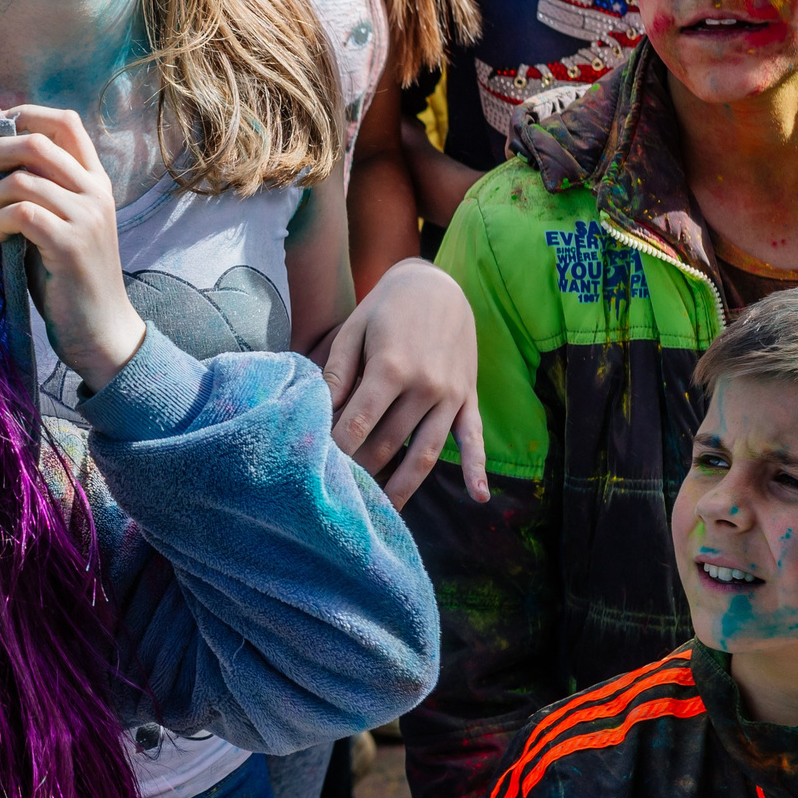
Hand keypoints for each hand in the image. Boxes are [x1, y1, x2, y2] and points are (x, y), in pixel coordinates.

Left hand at [0, 107, 146, 392]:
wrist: (100, 331)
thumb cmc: (70, 280)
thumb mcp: (59, 225)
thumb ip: (39, 193)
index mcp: (95, 181)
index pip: (65, 121)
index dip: (23, 114)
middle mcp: (95, 192)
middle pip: (35, 142)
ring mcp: (86, 217)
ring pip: (22, 179)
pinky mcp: (70, 245)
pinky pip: (21, 213)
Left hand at [323, 260, 487, 506]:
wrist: (438, 283)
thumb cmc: (386, 307)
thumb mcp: (354, 330)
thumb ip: (338, 373)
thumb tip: (319, 412)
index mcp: (391, 367)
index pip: (359, 423)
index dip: (337, 450)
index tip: (318, 472)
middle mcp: (425, 386)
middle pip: (390, 444)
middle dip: (363, 472)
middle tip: (341, 499)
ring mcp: (451, 394)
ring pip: (426, 452)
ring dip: (405, 486)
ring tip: (384, 515)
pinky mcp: (468, 397)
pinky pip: (474, 437)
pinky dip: (479, 468)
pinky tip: (479, 498)